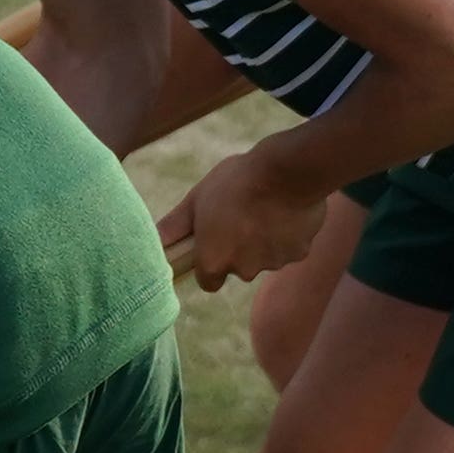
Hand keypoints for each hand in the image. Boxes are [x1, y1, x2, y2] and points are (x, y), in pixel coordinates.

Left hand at [158, 144, 330, 290]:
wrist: (287, 170)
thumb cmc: (235, 182)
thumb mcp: (197, 198)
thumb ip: (174, 226)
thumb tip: (154, 242)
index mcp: (214, 261)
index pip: (208, 281)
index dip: (210, 263)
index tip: (214, 243)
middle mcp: (243, 270)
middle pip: (238, 268)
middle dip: (239, 249)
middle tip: (240, 216)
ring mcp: (273, 263)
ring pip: (265, 257)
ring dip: (264, 240)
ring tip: (264, 208)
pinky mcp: (299, 253)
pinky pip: (290, 248)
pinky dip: (287, 234)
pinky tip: (285, 209)